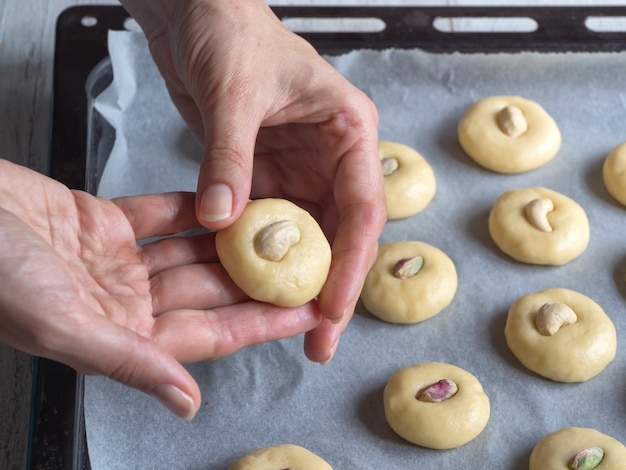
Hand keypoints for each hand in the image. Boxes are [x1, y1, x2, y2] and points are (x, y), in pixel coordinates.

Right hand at [0, 160, 321, 417]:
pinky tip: (230, 199)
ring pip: (191, 252)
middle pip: (208, 292)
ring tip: (281, 229)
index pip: (209, 334)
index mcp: (119, 336)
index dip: (261, 324)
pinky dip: (195, 208)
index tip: (306, 313)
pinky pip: (162, 214)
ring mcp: (116, 261)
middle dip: (258, 281)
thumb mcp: (61, 324)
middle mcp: (124, 303)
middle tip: (308, 266)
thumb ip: (127, 362)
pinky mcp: (104, 222)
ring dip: (233, 243)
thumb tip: (185, 403)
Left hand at [121, 0, 386, 361]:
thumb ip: (230, 159)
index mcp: (348, 131)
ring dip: (293, 278)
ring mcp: (298, 169)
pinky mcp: (265, 175)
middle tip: (316, 340)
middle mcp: (331, 156)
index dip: (351, 264)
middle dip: (328, 288)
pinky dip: (257, 254)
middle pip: (339, 234)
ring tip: (282, 325)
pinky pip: (267, 224)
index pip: (362, 208)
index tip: (332, 309)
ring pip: (305, 236)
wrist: (196, 11)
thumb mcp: (233, 93)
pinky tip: (246, 284)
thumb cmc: (230, 30)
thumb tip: (222, 221)